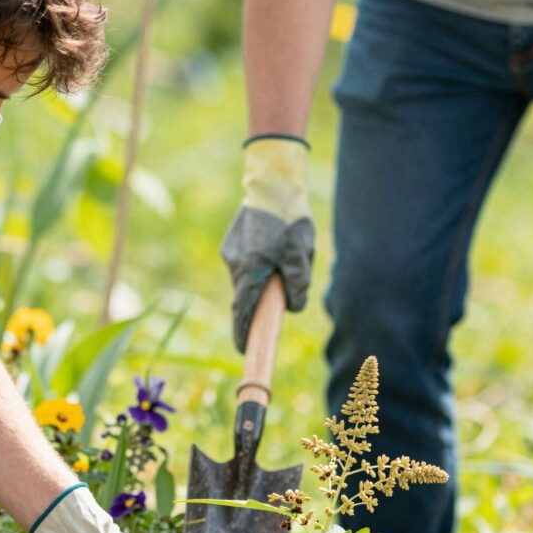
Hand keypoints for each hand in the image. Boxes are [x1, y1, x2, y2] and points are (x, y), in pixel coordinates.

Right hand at [221, 136, 313, 351]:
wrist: (272, 183)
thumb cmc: (290, 220)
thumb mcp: (301, 254)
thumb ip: (298, 284)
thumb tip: (292, 307)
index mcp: (251, 270)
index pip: (243, 311)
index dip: (243, 333)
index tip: (244, 349)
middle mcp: (236, 264)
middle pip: (244, 296)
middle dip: (257, 306)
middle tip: (271, 310)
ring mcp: (231, 253)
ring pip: (246, 279)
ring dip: (261, 281)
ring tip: (285, 259)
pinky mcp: (231, 244)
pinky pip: (244, 264)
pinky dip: (257, 267)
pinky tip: (273, 249)